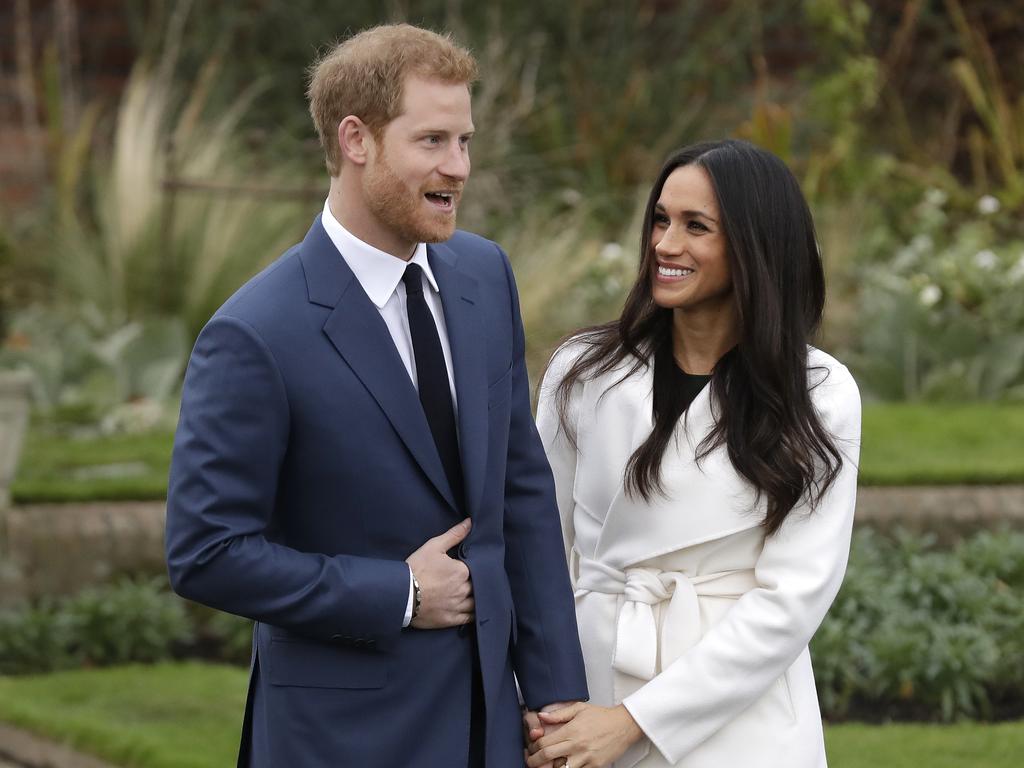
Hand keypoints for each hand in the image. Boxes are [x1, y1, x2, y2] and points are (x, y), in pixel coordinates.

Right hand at [406, 518, 473, 628]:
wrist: (401, 594)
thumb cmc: (417, 568)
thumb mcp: (434, 547)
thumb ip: (454, 534)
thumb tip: (470, 522)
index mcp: (462, 571)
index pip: (476, 568)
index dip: (475, 567)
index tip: (471, 566)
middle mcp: (464, 589)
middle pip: (478, 585)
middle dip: (477, 582)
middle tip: (475, 580)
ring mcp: (458, 606)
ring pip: (477, 602)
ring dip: (479, 598)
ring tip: (478, 594)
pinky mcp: (451, 619)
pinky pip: (470, 618)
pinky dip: (475, 614)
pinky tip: (477, 611)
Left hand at [526, 702, 643, 767]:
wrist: (624, 725)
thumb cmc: (602, 716)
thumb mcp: (579, 709)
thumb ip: (558, 714)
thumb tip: (541, 716)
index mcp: (571, 730)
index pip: (544, 742)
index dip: (534, 747)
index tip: (531, 748)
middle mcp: (577, 745)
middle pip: (548, 757)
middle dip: (534, 761)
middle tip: (530, 761)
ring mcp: (586, 758)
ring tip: (546, 766)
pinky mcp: (595, 766)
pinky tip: (564, 766)